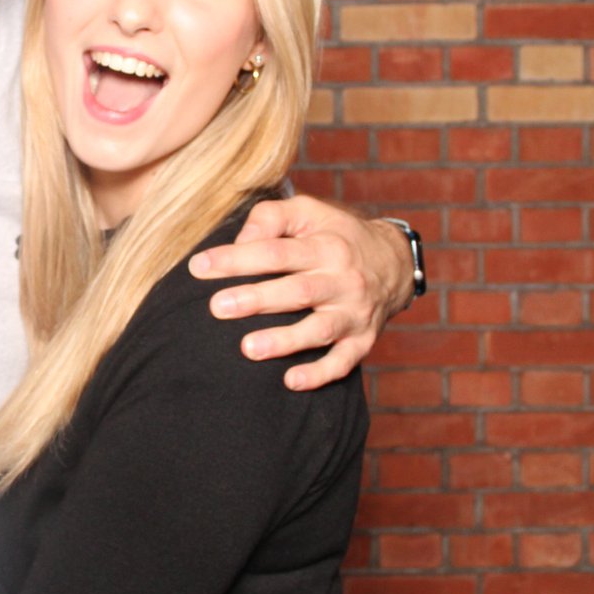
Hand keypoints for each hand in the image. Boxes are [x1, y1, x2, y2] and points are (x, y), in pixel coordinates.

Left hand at [187, 195, 413, 390]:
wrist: (395, 263)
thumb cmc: (336, 236)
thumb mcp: (309, 212)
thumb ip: (271, 218)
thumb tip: (240, 241)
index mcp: (326, 246)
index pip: (276, 252)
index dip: (237, 259)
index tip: (199, 267)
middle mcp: (342, 280)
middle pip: (297, 291)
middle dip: (257, 299)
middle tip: (218, 307)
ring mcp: (354, 313)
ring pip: (319, 329)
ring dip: (285, 341)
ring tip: (248, 348)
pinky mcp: (362, 341)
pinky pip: (343, 362)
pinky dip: (319, 374)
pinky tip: (290, 382)